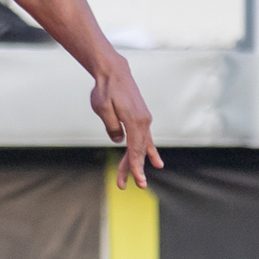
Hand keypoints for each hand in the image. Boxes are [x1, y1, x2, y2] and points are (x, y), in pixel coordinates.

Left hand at [91, 55, 161, 188]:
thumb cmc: (106, 89)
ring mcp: (144, 120)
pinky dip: (149, 151)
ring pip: (142, 146)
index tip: (137, 180)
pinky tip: (156, 162)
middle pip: (139, 151)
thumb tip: (119, 141)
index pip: (136, 149)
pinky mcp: (141, 118)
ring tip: (142, 182)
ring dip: (139, 163)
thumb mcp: (102, 108)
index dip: (136, 166)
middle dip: (135, 169)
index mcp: (135, 121)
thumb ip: (111, 126)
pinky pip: (146, 139)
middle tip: (132, 186)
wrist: (114, 72)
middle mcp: (143, 121)